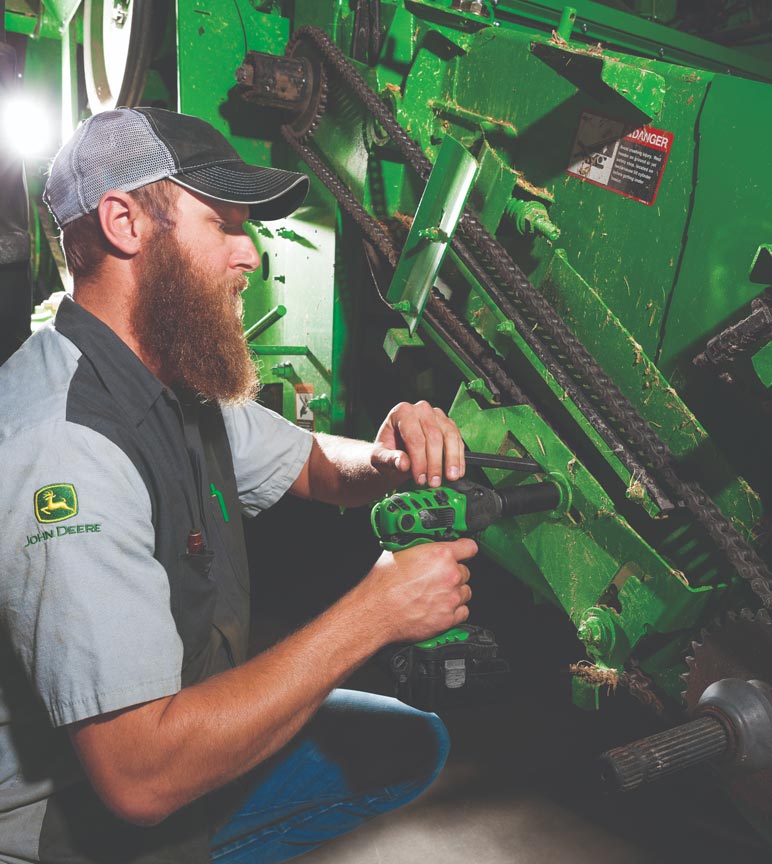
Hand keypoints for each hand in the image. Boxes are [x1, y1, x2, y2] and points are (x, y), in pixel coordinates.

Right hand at [358, 538, 477, 643]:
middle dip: (453, 573)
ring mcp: (451, 598)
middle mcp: (450, 576)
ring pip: (465, 592)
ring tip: (437, 593)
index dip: (464, 549)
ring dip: (454, 592)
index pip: (469, 547)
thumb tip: (423, 546)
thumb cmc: (383, 584)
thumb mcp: (399, 552)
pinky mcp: (448, 618)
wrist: (377, 611)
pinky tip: (440, 606)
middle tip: (437, 577)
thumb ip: (420, 548)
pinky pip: (463, 612)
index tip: (463, 551)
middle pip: (465, 571)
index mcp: (440, 555)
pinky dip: (454, 610)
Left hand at [371, 400, 465, 487]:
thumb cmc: (387, 452)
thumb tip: (403, 463)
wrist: (395, 451)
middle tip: (434, 482)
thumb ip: (390, 459)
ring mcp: (437, 415)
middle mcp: (421, 409)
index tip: (420, 479)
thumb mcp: (380, 457)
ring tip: (450, 477)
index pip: (414, 437)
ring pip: (449, 436)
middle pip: (433, 436)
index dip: (419, 460)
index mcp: (401, 412)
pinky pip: (457, 439)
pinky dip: (459, 457)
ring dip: (452, 459)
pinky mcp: (448, 424)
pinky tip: (457, 471)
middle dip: (435, 463)